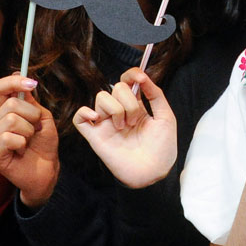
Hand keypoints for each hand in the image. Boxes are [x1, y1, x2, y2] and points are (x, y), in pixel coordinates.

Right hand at [0, 74, 58, 207]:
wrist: (47, 170)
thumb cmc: (43, 144)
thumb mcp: (42, 117)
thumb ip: (30, 100)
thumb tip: (20, 77)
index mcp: (3, 111)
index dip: (14, 82)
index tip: (32, 83)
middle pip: (11, 104)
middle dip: (32, 114)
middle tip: (35, 129)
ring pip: (10, 120)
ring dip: (28, 130)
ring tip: (28, 141)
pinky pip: (7, 138)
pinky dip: (22, 143)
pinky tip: (21, 151)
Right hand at [73, 68, 176, 187]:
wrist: (154, 172)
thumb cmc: (162, 148)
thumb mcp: (165, 117)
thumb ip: (156, 95)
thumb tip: (143, 76)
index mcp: (135, 105)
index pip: (127, 81)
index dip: (131, 74)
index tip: (140, 78)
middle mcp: (119, 112)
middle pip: (116, 87)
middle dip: (129, 102)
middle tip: (136, 121)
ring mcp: (106, 123)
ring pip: (102, 98)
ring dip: (116, 110)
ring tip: (124, 128)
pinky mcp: (94, 136)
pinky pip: (80, 118)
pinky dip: (86, 113)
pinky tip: (99, 119)